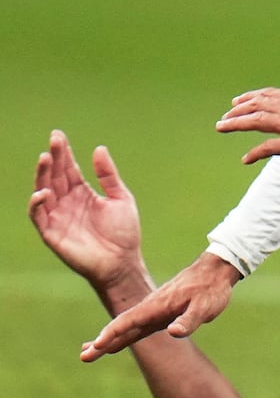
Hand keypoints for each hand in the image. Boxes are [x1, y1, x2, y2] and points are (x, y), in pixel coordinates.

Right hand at [29, 130, 142, 289]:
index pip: (68, 169)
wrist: (123, 262)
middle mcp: (67, 203)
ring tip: (46, 159)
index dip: (63, 153)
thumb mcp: (120, 198)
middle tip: (54, 141)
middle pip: (55, 177)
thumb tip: (99, 148)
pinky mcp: (52, 233)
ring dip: (42, 176)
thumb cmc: (124, 233)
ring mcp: (58, 217)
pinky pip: (39, 217)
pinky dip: (38, 204)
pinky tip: (43, 192)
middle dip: (53, 159)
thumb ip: (108, 175)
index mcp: (82, 193)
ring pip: (43, 192)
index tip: (58, 135)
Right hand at [80, 251, 241, 360]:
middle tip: (83, 357)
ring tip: (88, 353)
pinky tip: (113, 345)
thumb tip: (173, 332)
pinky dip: (121, 336)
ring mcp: (153, 311)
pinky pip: (136, 328)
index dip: (112, 334)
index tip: (97, 346)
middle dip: (102, 342)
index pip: (129, 321)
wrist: (216, 271)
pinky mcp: (159, 315)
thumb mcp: (205, 306)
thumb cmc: (211, 289)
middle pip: (121, 326)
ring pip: (126, 328)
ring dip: (108, 341)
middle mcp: (150, 308)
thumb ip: (189, 320)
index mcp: (157, 305)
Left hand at [216, 83, 279, 163]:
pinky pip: (269, 147)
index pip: (268, 94)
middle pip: (257, 106)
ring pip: (257, 121)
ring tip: (222, 128)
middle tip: (224, 119)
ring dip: (236, 124)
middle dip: (238, 111)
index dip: (250, 97)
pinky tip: (246, 160)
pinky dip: (255, 153)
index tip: (237, 101)